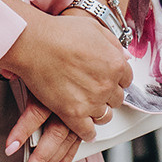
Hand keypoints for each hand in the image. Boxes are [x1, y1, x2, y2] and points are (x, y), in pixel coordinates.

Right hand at [0, 8, 129, 161]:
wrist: (34, 43)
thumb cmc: (60, 32)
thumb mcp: (93, 28)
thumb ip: (112, 44)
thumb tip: (124, 56)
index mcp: (115, 63)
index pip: (126, 80)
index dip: (116, 79)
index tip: (109, 80)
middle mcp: (107, 84)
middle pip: (117, 99)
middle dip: (107, 95)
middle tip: (95, 90)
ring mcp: (91, 101)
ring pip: (104, 116)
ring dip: (98, 112)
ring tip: (88, 106)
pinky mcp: (73, 114)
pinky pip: (88, 132)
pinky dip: (87, 132)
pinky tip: (83, 126)